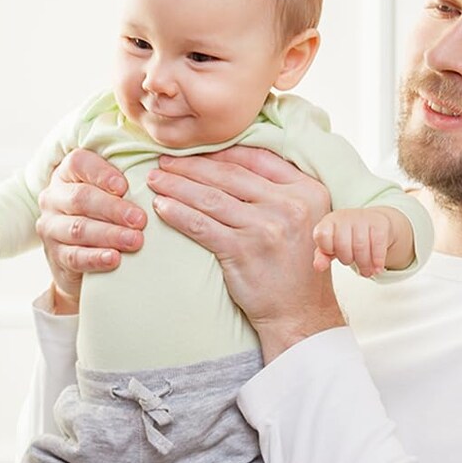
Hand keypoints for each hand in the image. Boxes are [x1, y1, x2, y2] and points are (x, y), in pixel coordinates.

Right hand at [34, 148, 145, 312]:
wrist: (81, 258)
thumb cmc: (103, 215)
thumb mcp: (108, 193)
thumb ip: (124, 181)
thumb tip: (160, 174)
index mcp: (66, 174)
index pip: (78, 163)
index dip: (101, 173)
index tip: (124, 186)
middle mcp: (54, 197)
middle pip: (81, 198)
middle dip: (113, 208)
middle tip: (141, 219)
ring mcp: (50, 227)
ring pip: (78, 228)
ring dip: (109, 234)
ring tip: (136, 241)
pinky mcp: (55, 255)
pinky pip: (74, 256)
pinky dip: (96, 258)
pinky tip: (115, 259)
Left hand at [147, 145, 343, 360]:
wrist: (299, 312)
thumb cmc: (296, 264)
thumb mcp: (304, 217)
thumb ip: (280, 189)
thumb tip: (234, 159)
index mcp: (306, 189)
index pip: (255, 158)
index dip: (220, 151)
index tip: (194, 150)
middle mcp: (288, 204)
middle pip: (228, 175)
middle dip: (190, 166)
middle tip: (163, 162)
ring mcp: (265, 227)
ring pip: (210, 198)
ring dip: (176, 186)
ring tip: (155, 181)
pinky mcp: (242, 251)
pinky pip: (200, 225)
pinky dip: (177, 213)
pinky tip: (161, 207)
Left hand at [314, 207, 392, 277]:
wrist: (375, 223)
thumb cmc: (349, 237)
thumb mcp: (332, 246)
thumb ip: (322, 256)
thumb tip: (318, 267)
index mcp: (329, 221)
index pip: (322, 236)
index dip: (327, 249)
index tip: (333, 253)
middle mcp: (344, 216)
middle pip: (342, 245)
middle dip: (347, 260)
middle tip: (353, 264)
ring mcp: (362, 218)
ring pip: (360, 247)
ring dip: (364, 265)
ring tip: (366, 272)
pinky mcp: (379, 223)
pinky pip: (377, 245)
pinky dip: (377, 261)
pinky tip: (377, 269)